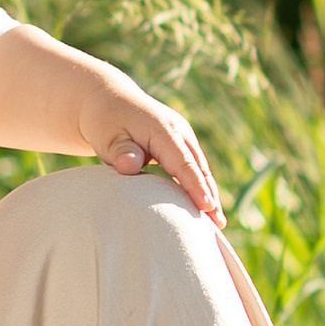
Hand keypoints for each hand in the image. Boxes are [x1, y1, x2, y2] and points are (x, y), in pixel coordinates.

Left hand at [76, 75, 223, 225]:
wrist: (109, 101)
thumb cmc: (105, 123)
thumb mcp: (107, 138)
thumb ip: (120, 153)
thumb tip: (128, 167)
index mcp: (162, 129)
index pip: (183, 162)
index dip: (195, 185)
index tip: (206, 206)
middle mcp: (179, 131)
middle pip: (199, 168)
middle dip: (209, 195)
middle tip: (218, 224)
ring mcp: (183, 137)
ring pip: (200, 169)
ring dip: (209, 193)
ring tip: (218, 224)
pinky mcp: (181, 144)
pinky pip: (195, 167)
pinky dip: (201, 186)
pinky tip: (206, 208)